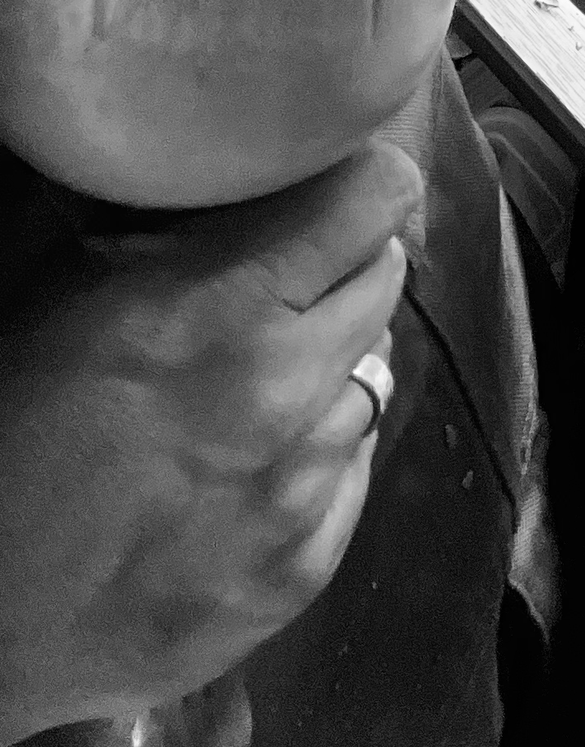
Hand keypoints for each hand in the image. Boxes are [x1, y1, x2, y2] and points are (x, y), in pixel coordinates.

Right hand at [0, 142, 420, 746]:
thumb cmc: (3, 436)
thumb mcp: (66, 292)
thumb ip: (173, 229)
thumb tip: (249, 176)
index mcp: (222, 311)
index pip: (376, 200)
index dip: (364, 185)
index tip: (342, 188)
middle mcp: (284, 395)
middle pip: (384, 281)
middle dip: (345, 267)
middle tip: (287, 282)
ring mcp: (301, 492)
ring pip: (374, 378)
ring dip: (333, 365)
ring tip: (257, 383)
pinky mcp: (305, 570)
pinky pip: (355, 470)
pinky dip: (322, 454)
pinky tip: (254, 463)